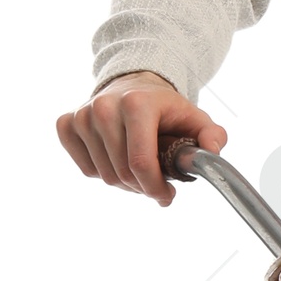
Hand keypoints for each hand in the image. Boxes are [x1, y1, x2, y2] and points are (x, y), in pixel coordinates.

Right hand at [56, 71, 226, 207]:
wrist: (133, 85)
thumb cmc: (165, 108)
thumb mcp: (195, 118)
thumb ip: (212, 135)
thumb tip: (212, 151)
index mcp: (137, 104)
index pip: (140, 163)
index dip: (155, 188)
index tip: (167, 195)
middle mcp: (105, 107)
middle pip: (122, 174)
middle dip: (143, 187)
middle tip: (157, 184)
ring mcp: (82, 115)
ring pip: (104, 176)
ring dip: (125, 183)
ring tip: (140, 170)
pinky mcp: (67, 124)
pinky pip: (85, 168)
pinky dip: (103, 173)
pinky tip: (117, 160)